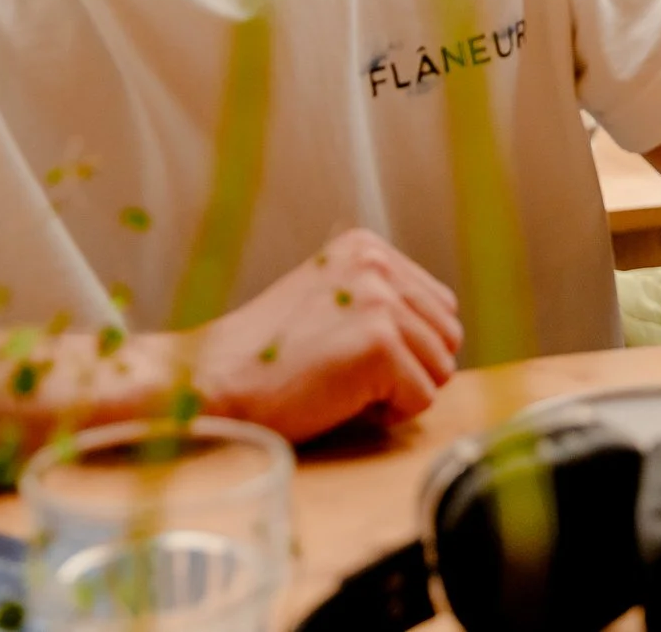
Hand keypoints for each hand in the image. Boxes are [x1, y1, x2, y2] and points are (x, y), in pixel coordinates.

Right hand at [189, 228, 461, 441]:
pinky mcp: (378, 344)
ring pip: (441, 369)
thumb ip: (380, 298)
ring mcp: (379, 301)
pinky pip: (421, 399)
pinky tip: (343, 402)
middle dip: (413, 368)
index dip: (410, 345)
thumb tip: (442, 331)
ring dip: (400, 392)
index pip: (439, 305)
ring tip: (346, 387)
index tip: (359, 356)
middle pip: (448, 335)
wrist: (212, 381)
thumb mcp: (327, 298)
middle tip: (354, 379)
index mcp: (367, 247)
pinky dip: (389, 414)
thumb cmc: (266, 356)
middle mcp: (377, 264)